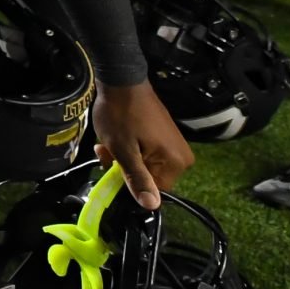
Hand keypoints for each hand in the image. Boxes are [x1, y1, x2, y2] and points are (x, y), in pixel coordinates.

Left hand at [93, 81, 193, 208]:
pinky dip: (128, 149)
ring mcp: (173, 146)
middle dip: (124, 168)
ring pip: (143, 166)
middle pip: (149, 178)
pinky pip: (145, 155)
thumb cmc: (120, 115)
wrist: (121, 82)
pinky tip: (116, 138)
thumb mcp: (123, 151)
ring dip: (122, 159)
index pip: (153, 191)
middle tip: (108, 151)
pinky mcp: (164, 138)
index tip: (113, 166)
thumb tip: (152, 206)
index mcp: (176, 162)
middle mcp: (181, 157)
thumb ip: (137, 179)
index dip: (129, 182)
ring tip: (109, 143)